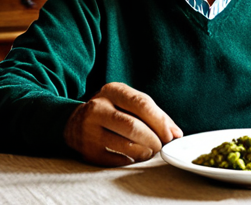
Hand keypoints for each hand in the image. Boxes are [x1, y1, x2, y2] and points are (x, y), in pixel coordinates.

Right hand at [63, 82, 182, 166]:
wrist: (74, 121)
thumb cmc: (111, 110)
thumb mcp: (129, 102)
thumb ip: (154, 114)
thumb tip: (176, 133)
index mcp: (112, 91)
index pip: (141, 104)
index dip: (160, 122)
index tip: (171, 135)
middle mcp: (97, 108)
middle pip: (133, 127)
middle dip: (153, 140)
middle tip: (161, 146)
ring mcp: (89, 130)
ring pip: (125, 145)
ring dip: (145, 152)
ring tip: (149, 151)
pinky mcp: (88, 151)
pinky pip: (117, 160)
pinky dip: (131, 160)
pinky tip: (134, 156)